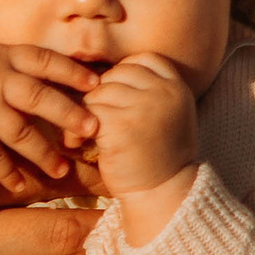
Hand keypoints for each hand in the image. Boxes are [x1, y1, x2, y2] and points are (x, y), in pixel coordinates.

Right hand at [0, 33, 97, 186]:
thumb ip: (14, 64)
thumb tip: (52, 77)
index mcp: (5, 55)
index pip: (47, 60)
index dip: (74, 71)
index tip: (98, 83)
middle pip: (41, 97)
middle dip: (70, 114)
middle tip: (94, 130)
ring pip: (21, 132)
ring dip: (44, 153)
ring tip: (63, 170)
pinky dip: (8, 173)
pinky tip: (21, 186)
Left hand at [87, 51, 198, 221]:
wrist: (163, 195)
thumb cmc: (160, 157)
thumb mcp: (169, 115)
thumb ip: (152, 91)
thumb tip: (109, 73)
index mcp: (177, 87)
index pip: (143, 60)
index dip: (124, 73)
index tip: (115, 97)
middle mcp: (163, 92)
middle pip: (117, 73)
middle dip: (101, 94)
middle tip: (94, 118)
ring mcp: (143, 106)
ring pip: (99, 92)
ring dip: (85, 112)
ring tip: (83, 133)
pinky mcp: (121, 125)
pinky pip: (88, 112)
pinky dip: (76, 129)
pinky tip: (76, 144)